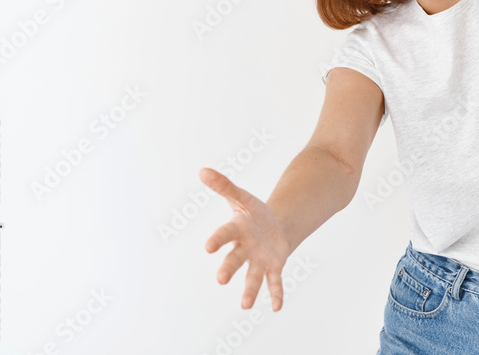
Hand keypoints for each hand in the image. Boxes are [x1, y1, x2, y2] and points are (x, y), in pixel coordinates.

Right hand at [200, 167, 291, 310]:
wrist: (274, 226)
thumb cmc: (253, 213)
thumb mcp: (242, 197)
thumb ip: (224, 186)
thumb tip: (203, 170)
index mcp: (236, 231)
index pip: (224, 235)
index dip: (217, 240)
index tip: (208, 248)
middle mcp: (244, 249)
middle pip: (234, 259)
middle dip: (228, 269)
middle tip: (221, 279)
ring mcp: (258, 260)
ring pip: (252, 277)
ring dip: (249, 291)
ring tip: (245, 306)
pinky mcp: (273, 266)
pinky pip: (274, 282)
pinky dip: (275, 294)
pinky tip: (276, 307)